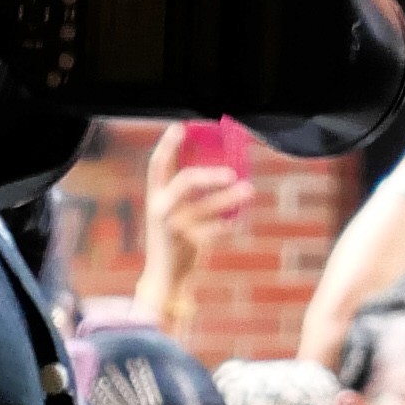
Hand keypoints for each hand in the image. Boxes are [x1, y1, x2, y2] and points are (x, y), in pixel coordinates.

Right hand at [134, 125, 252, 323]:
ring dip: (228, 198)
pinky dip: (226, 224)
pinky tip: (236, 220)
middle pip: (184, 182)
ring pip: (205, 207)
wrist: (163, 278)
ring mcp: (171, 227)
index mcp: (155, 197)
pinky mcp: (184, 244)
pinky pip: (212, 230)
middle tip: (231, 172)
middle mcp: (159, 209)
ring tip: (249, 190)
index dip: (168, 145)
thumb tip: (219, 170)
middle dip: (208, 175)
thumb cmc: (174, 241)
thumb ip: (187, 195)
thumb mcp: (174, 214)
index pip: (158, 165)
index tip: (180, 127)